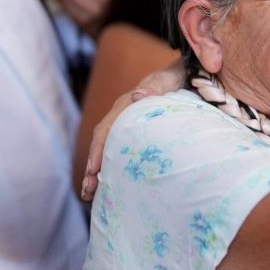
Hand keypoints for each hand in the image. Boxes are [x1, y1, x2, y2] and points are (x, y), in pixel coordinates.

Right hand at [80, 61, 186, 200]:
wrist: (182, 75)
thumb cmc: (175, 78)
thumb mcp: (167, 80)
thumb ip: (155, 87)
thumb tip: (137, 95)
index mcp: (125, 105)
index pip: (106, 129)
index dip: (98, 150)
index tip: (94, 170)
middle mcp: (120, 116)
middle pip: (101, 144)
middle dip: (92, 168)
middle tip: (87, 191)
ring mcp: (125, 126)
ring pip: (107, 151)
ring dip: (98, 172)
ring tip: (90, 195)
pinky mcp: (133, 134)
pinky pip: (118, 151)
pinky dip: (112, 168)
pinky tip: (110, 186)